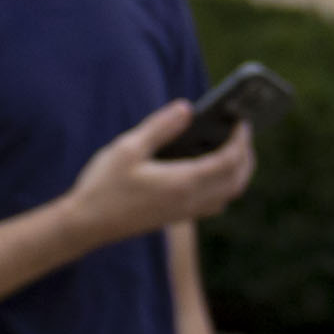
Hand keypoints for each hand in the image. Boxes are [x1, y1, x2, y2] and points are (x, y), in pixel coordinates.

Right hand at [57, 106, 255, 251]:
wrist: (87, 224)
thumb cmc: (104, 185)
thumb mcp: (128, 148)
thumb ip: (161, 127)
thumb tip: (187, 109)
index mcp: (183, 182)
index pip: (228, 161)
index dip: (241, 140)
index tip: (243, 121)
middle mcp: (190, 201)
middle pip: (237, 180)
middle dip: (247, 155)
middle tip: (243, 132)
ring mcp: (184, 213)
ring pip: (229, 195)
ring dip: (238, 173)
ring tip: (234, 149)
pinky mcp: (176, 217)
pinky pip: (214, 203)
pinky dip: (224, 186)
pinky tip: (210, 171)